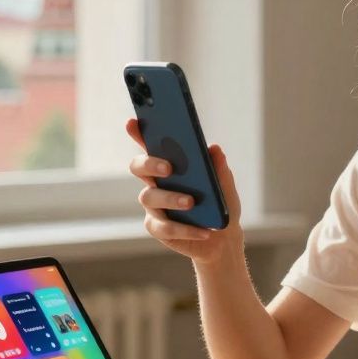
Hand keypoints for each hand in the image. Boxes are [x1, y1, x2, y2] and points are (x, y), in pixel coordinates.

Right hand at [126, 118, 243, 263]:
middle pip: (139, 167)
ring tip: (192, 203)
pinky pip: (164, 227)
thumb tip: (213, 148)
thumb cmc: (219, 204)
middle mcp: (155, 183)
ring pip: (150, 197)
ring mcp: (153, 206)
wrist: (223, 237)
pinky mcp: (157, 228)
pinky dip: (185, 229)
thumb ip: (219, 168)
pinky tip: (204, 230)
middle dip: (150, 163)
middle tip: (169, 168)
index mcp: (169, 165)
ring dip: (171, 199)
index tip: (133, 122)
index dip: (138, 133)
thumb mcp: (224, 185)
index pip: (150, 145)